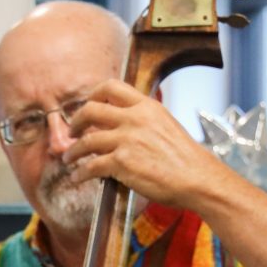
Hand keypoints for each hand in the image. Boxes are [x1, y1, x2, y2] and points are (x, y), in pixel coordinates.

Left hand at [59, 79, 235, 210]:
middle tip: (72, 132)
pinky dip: (80, 174)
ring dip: (73, 151)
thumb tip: (123, 125)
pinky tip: (77, 178)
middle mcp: (134, 119)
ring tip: (69, 158)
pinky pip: (91, 167)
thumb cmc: (186, 158)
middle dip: (76, 122)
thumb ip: (144, 120)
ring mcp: (126, 140)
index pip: (110, 87)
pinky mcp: (122, 163)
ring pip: (86, 141)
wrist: (197, 178)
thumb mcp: (167, 125)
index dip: (93, 96)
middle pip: (90, 110)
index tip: (87, 105)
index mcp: (146, 106)